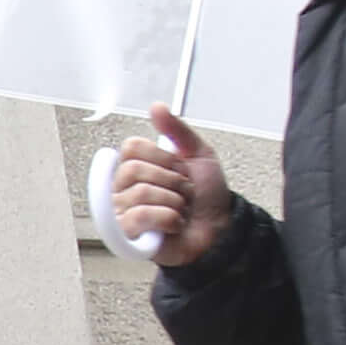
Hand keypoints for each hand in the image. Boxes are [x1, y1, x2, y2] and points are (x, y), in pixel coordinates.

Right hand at [109, 105, 235, 269]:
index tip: (177, 168)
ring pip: (140, 193)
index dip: (161, 157)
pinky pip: (140, 216)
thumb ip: (177, 130)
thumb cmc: (208, 198)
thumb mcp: (199, 155)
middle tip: (181, 192)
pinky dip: (167, 219)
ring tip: (179, 209)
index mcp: (137, 168)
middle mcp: (125, 189)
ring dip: (173, 202)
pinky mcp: (129, 236)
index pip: (131, 148)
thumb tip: (157, 108)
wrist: (220, 229)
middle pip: (134, 170)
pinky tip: (173, 224)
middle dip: (171, 180)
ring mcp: (125, 212)